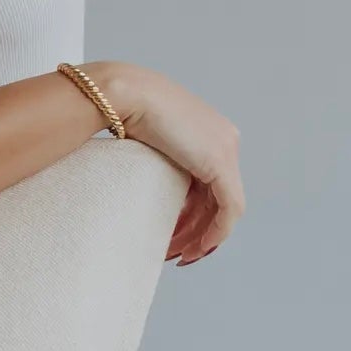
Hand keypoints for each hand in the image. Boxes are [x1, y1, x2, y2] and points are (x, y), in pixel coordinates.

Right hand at [105, 64, 244, 265]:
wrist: (123, 93)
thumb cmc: (122, 110)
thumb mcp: (145, 140)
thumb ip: (157, 161)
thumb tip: (147, 189)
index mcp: (208, 132)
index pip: (209, 184)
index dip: (195, 215)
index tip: (175, 236)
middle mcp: (224, 140)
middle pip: (217, 198)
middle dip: (198, 231)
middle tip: (177, 254)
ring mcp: (225, 149)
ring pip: (225, 208)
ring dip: (203, 237)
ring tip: (181, 257)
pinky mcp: (220, 163)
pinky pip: (229, 209)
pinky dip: (216, 233)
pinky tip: (197, 248)